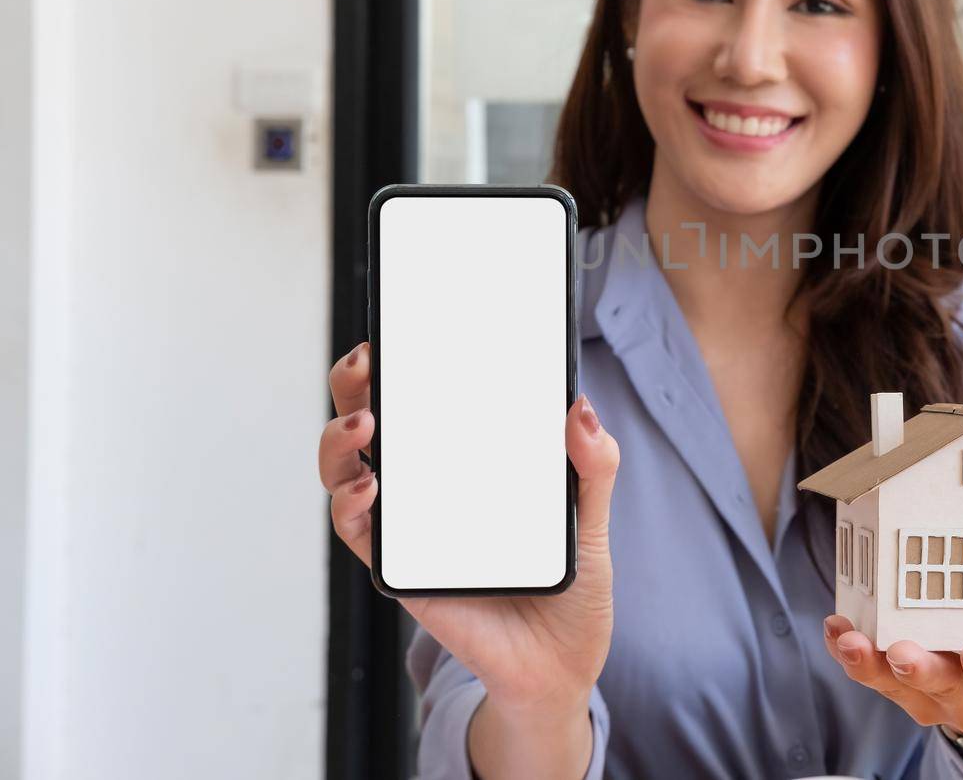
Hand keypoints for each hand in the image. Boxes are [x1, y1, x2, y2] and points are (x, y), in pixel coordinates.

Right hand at [320, 341, 620, 721]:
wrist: (560, 662)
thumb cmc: (569, 582)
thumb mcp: (592, 514)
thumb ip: (593, 463)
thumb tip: (582, 407)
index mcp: (468, 459)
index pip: (424, 398)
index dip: (401, 360)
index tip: (396, 329)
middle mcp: (427, 485)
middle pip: (370, 422)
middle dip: (354, 385)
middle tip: (367, 363)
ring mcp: (408, 524)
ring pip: (346, 470)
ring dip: (339, 441)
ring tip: (363, 426)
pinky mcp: (400, 569)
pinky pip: (360, 532)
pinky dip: (352, 506)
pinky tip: (369, 486)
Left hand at [822, 615, 962, 736]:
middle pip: (946, 688)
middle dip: (923, 670)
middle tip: (904, 653)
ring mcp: (933, 697)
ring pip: (900, 687)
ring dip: (874, 664)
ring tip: (853, 641)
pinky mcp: (903, 688)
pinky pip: (873, 675)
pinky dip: (851, 654)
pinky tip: (837, 631)